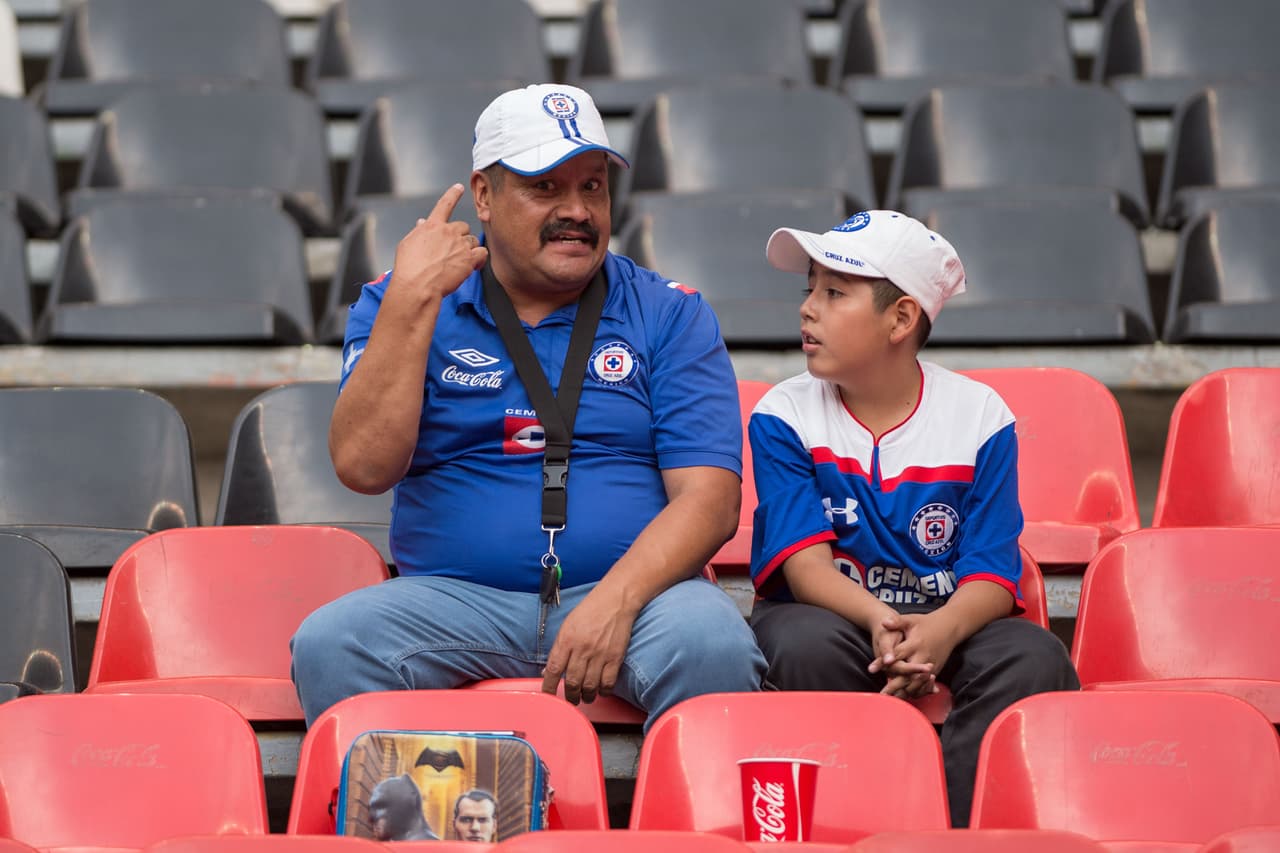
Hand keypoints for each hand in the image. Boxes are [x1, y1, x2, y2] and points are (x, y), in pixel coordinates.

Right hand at [386, 184, 487, 305]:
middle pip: (463, 227)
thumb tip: (422, 223)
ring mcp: (460, 244)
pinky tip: (473, 266)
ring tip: (459, 262)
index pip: (444, 204)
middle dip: (460, 237)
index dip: (452, 194)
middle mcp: (448, 232)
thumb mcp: (407, 244)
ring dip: (468, 249)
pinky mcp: (469, 259)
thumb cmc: (409, 267)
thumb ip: (418, 231)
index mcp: (432, 226)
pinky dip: (479, 259)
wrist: (417, 285)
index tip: (458, 187)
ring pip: (472, 240)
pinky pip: (482, 253)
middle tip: (452, 251)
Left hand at [542, 585, 636, 704]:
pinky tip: (601, 690)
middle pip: (572, 682)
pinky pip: (608, 682)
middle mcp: (582, 649)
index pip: (553, 670)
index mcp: (566, 640)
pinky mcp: (615, 657)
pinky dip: (603, 691)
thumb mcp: (567, 626)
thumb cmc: (590, 611)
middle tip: (571, 700)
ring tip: (585, 697)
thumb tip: (549, 671)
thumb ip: (559, 649)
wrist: (616, 600)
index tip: (548, 696)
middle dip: (570, 696)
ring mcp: (599, 654)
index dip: (549, 688)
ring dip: (586, 696)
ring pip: (589, 686)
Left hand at [868, 606, 935, 698]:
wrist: (948, 628)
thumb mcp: (911, 619)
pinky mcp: (935, 672)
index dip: (884, 662)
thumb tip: (884, 622)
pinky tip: (906, 698)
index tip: (871, 669)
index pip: (897, 655)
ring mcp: (930, 666)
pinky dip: (916, 693)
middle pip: (907, 675)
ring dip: (904, 692)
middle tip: (881, 694)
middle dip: (894, 685)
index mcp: (915, 644)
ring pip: (916, 684)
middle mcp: (923, 657)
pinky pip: (925, 686)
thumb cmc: (926, 623)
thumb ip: (897, 621)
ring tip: (891, 701)